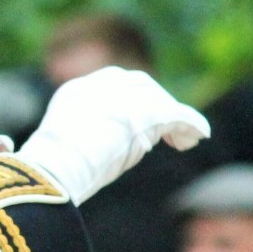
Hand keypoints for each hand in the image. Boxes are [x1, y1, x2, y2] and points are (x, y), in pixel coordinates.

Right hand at [15, 67, 209, 204]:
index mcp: (77, 91)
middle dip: (155, 102)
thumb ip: (86, 134)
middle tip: (164, 130)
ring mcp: (124, 96)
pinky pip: (179, 114)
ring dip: (173, 118)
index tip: (135, 120)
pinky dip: (192, 124)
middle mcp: (100, 86)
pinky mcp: (146, 111)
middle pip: (140, 84)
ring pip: (159, 99)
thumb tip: (107, 151)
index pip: (113, 83)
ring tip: (180, 141)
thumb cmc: (53, 168)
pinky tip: (199, 136)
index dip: (130, 99)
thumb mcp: (65, 143)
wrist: (55, 167)